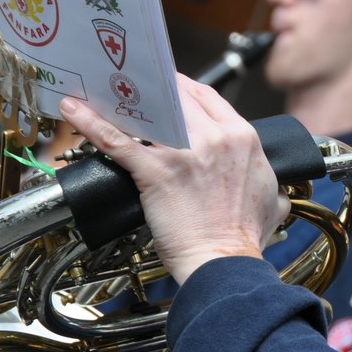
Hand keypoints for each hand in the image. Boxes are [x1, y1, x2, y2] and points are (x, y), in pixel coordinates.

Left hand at [60, 76, 290, 282]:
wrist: (225, 262)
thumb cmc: (243, 239)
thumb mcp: (274, 205)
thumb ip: (275, 189)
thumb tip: (277, 191)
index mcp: (243, 139)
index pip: (208, 97)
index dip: (185, 90)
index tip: (171, 89)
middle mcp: (216, 137)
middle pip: (177, 97)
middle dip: (154, 90)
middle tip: (135, 89)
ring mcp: (185, 152)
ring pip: (148, 111)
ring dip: (124, 101)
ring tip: (105, 92)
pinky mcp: (156, 171)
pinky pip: (117, 140)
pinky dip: (91, 123)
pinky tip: (74, 111)